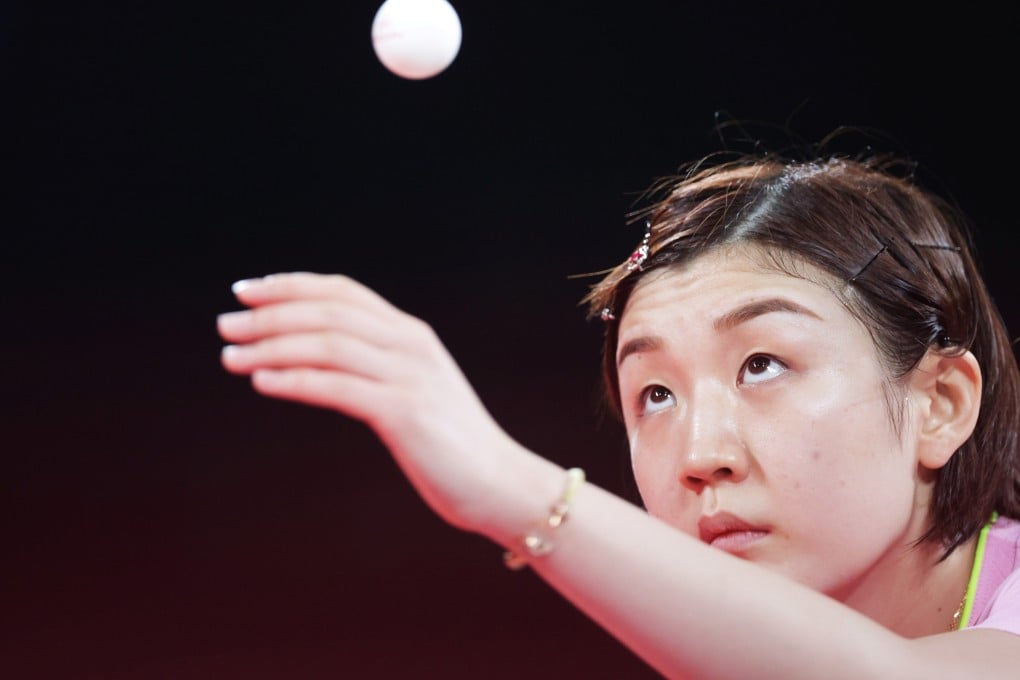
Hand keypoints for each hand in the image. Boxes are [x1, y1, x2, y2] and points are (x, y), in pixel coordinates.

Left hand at [217, 272, 520, 531]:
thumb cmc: (450, 443)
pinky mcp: (405, 413)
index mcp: (411, 334)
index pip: (343, 292)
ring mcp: (410, 377)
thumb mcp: (414, 391)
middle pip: (329, 312)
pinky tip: (262, 382)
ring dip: (272, 345)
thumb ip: (376, 369)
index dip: (292, 285)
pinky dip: (295, 379)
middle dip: (271, 313)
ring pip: (329, 344)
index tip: (248, 290)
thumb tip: (317, 362)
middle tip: (225, 325)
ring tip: (231, 355)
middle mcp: (410, 346)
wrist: (500, 482)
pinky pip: (339, 387)